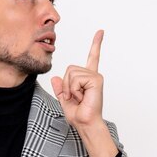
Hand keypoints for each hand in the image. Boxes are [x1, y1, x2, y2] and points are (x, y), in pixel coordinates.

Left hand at [51, 30, 117, 156]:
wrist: (85, 123)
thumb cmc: (79, 115)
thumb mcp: (64, 100)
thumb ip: (60, 89)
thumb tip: (55, 78)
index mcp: (88, 78)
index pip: (92, 57)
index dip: (96, 44)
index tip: (101, 32)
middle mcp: (93, 75)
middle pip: (70, 68)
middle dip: (66, 84)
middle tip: (74, 97)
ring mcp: (95, 77)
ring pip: (71, 73)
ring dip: (70, 88)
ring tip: (79, 97)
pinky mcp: (96, 80)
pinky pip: (76, 79)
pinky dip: (74, 89)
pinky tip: (82, 96)